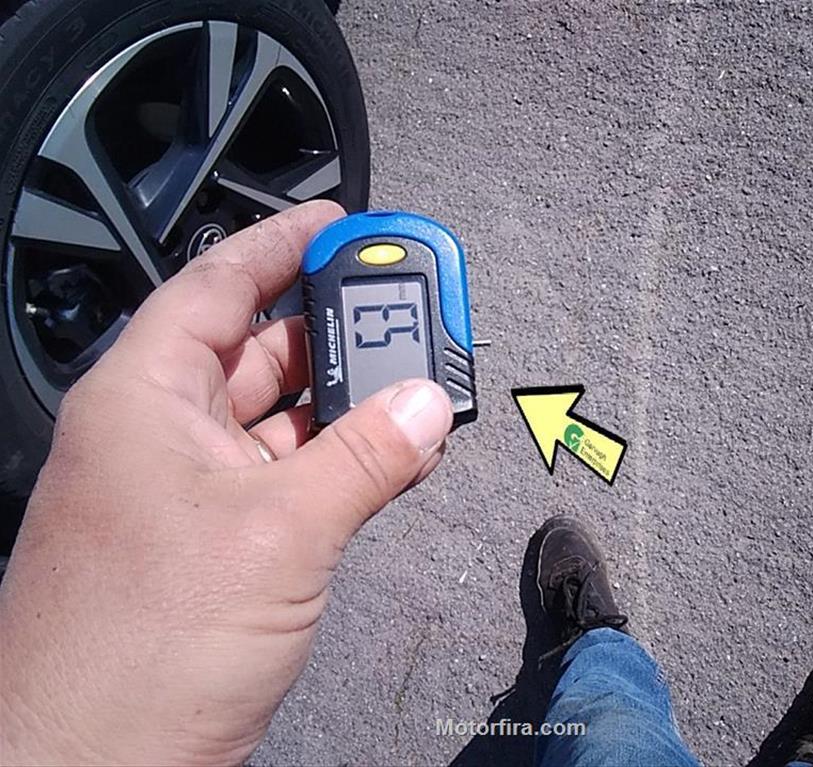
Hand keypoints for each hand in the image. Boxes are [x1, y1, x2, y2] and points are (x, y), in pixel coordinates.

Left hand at [0, 201, 452, 765]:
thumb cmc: (138, 650)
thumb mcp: (277, 533)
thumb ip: (364, 458)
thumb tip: (425, 405)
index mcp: (143, 398)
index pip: (216, 286)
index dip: (281, 245)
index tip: (339, 223)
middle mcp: (158, 434)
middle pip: (257, 349)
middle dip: (333, 328)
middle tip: (405, 310)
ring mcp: (186, 491)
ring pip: (277, 417)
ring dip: (344, 404)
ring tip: (415, 386)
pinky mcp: (214, 543)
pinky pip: (284, 476)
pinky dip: (336, 462)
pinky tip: (390, 458)